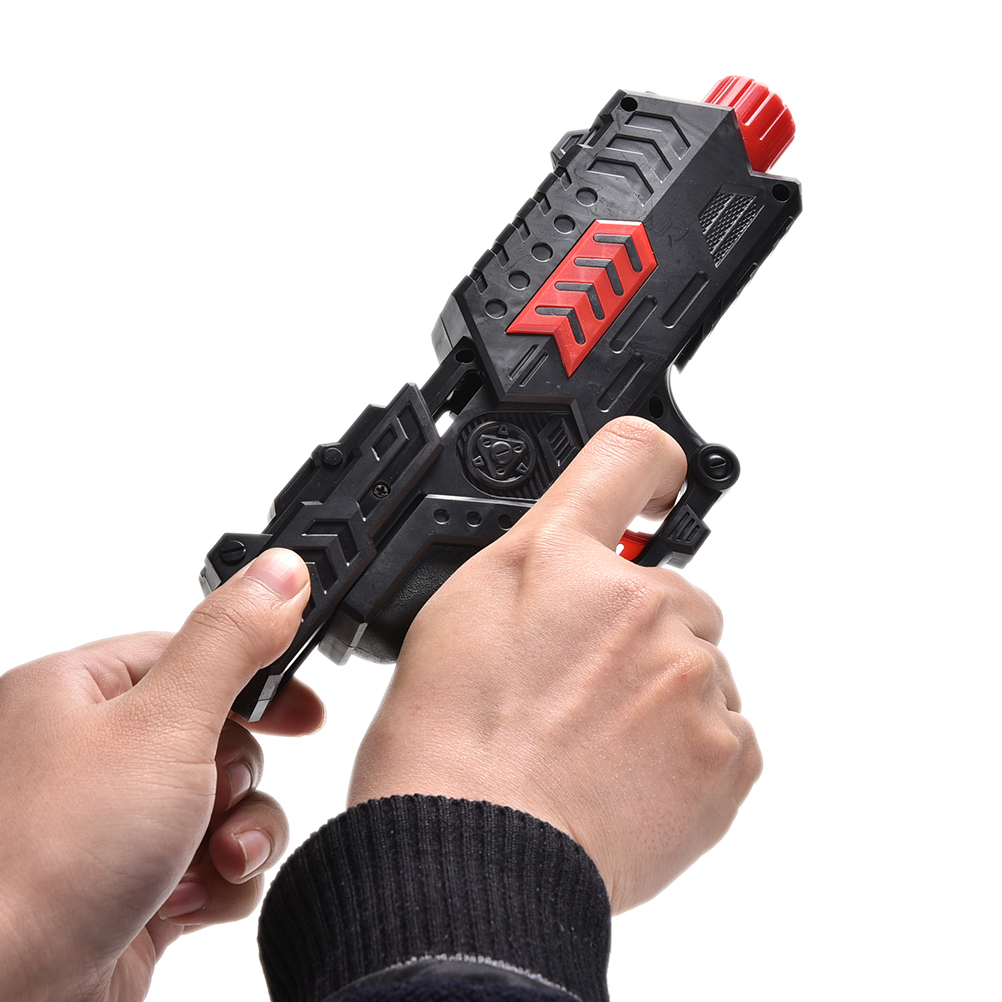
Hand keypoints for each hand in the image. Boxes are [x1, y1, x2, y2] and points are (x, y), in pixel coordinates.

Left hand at [0, 549, 318, 1001]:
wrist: (2, 1001)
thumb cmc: (42, 861)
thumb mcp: (162, 725)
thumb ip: (231, 642)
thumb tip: (282, 571)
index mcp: (80, 695)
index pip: (196, 657)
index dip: (256, 681)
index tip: (302, 709)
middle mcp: (92, 757)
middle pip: (221, 737)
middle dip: (238, 778)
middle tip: (217, 800)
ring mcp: (112, 827)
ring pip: (225, 805)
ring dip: (236, 836)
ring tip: (209, 863)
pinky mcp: (132, 889)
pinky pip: (211, 866)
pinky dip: (215, 884)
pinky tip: (181, 904)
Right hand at [348, 417, 761, 913]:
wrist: (474, 855)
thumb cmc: (448, 746)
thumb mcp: (461, 612)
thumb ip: (537, 568)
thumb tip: (578, 567)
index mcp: (562, 558)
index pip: (632, 455)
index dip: (651, 466)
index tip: (659, 488)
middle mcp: (636, 602)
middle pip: (673, 593)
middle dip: (640, 633)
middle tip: (583, 691)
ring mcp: (689, 676)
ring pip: (700, 667)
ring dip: (665, 696)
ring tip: (598, 747)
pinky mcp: (727, 751)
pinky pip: (728, 729)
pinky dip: (692, 752)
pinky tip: (632, 779)